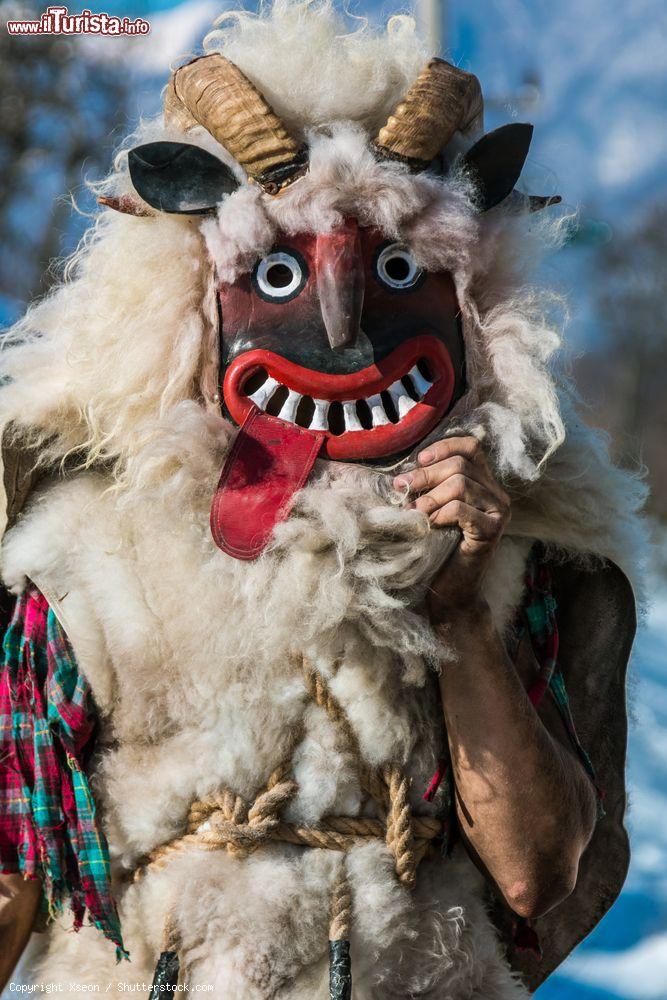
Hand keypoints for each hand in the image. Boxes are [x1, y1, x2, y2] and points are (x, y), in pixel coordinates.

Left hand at [393, 436, 510, 614]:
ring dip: (429, 496)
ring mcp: (499, 513)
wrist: (450, 592)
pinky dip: (439, 513)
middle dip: (425, 475)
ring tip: (414, 511)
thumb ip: (430, 485)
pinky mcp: (493, 531)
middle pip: (461, 464)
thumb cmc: (436, 548)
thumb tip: (404, 470)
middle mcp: (498, 495)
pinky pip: (460, 509)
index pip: (472, 446)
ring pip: (460, 484)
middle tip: (402, 488)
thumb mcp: (432, 508)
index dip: (444, 447)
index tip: (418, 461)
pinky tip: (429, 525)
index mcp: (485, 484)